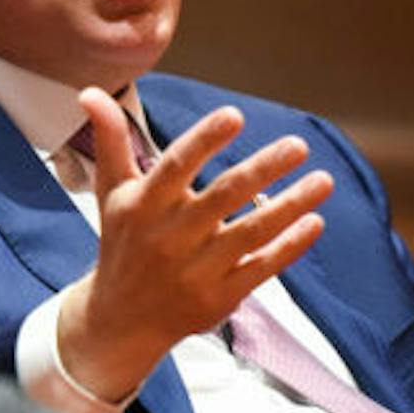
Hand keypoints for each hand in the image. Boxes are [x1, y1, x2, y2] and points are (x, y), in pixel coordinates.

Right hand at [57, 90, 333, 401]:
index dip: (204, 140)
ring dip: (291, 205)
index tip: (234, 115)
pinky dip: (290, 246)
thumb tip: (89, 92)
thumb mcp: (112, 193)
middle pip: (224, 197)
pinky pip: (261, 268)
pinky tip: (314, 221)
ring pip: (252, 232)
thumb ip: (111, 141)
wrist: (121, 320)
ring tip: (324, 179)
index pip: (176, 167)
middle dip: (263, 169)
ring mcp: (197, 270)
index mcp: (144, 206)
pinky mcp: (219, 297)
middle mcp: (170, 237)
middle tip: (297, 144)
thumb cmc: (122, 243)